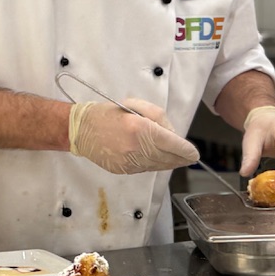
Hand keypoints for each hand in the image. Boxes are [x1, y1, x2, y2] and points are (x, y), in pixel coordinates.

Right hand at [69, 98, 199, 174]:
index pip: (173, 144)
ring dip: (169, 161)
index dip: (186, 150)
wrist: (80, 130)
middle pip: (169, 158)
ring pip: (159, 166)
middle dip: (181, 157)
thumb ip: (157, 118)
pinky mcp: (124, 170)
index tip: (194, 153)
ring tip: (173, 156)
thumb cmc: (107, 113)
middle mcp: (136, 148)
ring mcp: (130, 162)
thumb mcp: (133, 106)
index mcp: (140, 128)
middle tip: (187, 155)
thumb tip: (172, 135)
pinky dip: (154, 164)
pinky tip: (154, 157)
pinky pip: (147, 168)